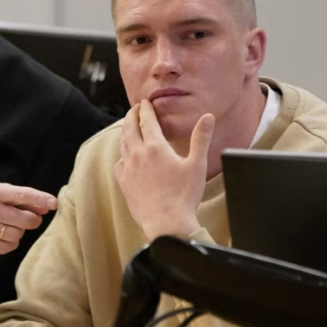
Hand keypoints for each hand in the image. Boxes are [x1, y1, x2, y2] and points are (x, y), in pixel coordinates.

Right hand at [0, 182, 57, 254]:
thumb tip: (45, 206)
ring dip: (19, 233)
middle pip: (25, 219)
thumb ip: (15, 198)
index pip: (22, 194)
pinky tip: (2, 237)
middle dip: (33, 221)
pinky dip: (10, 244)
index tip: (54, 204)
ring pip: (17, 235)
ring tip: (9, 228)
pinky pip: (6, 247)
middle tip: (30, 220)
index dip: (41, 199)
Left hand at [114, 100, 214, 240]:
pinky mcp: (125, 184)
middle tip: (134, 109)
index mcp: (156, 148)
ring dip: (125, 133)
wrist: (167, 223)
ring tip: (129, 128)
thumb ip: (201, 138)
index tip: (145, 102)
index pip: (147, 121)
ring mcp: (129, 170)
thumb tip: (208, 116)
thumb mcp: (197, 164)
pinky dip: (121, 156)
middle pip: (129, 128)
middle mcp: (138, 155)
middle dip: (131, 115)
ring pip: (122, 144)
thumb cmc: (185, 195)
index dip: (145, 109)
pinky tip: (125, 157)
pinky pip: (118, 164)